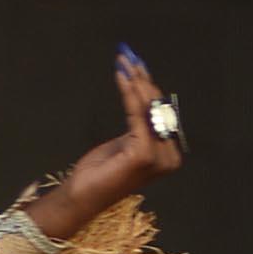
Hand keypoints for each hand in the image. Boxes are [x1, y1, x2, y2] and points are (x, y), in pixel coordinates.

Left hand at [59, 49, 187, 211]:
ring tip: (125, 63)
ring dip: (136, 82)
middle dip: (144, 81)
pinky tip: (122, 77)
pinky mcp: (144, 154)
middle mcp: (169, 157)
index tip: (138, 67)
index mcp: (169, 155)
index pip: (163, 114)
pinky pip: (137, 115)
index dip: (150, 88)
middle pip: (158, 109)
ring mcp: (158, 157)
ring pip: (149, 109)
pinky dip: (130, 93)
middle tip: (129, 59)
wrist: (83, 195)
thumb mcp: (126, 143)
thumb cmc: (101, 172)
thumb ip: (141, 126)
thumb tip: (144, 93)